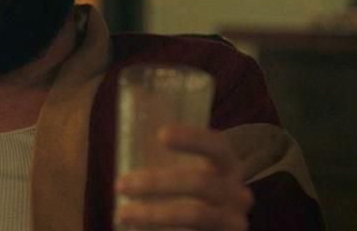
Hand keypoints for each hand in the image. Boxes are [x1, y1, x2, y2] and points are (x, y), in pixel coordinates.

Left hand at [114, 125, 253, 229]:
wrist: (215, 230)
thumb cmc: (190, 195)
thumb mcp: (187, 174)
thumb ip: (164, 161)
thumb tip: (122, 144)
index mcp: (228, 167)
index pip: (217, 146)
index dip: (192, 138)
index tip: (161, 134)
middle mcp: (237, 194)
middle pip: (200, 182)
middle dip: (156, 182)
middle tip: (120, 185)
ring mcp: (233, 222)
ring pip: (195, 214)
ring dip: (154, 213)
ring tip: (122, 213)